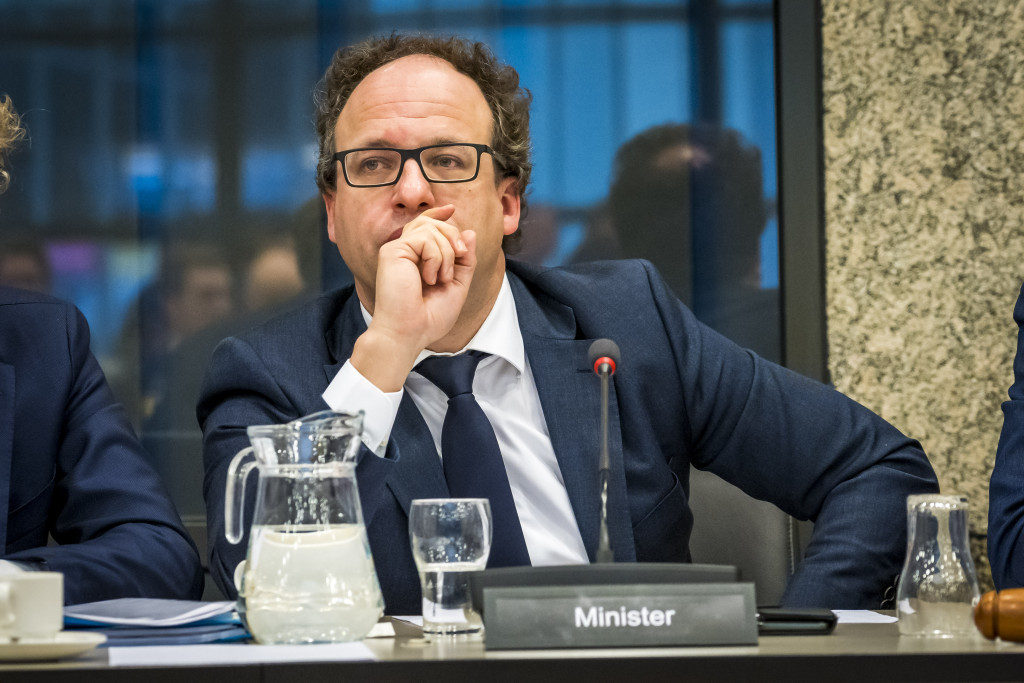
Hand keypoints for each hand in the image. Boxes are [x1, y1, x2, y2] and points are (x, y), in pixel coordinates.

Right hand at [351, 205, 476, 389]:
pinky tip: (429, 278)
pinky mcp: (393, 251)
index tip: (452, 209)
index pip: (425, 226)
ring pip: (431, 228)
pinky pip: (425, 238)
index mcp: (414, 258)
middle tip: (458, 260)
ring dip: (447, 253)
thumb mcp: (457, 284)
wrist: (409, 333)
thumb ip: (464, 259)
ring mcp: (396, 249)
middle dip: (454, 239)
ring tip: (441, 278)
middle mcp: (403, 251)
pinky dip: (436, 257)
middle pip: (433, 223)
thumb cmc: (428, 317)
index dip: (439, 215)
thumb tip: (469, 232)